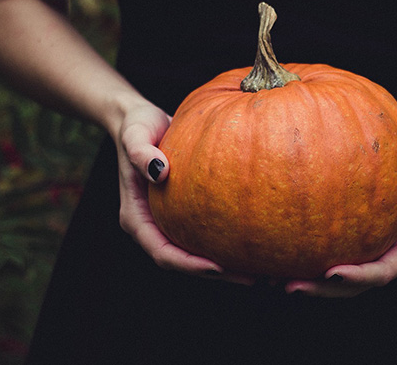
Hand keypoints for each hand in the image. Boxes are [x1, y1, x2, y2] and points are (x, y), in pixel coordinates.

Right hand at [114, 101, 253, 284]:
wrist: (141, 119)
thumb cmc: (136, 126)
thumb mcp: (135, 135)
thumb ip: (141, 153)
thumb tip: (160, 172)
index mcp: (136, 218)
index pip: (162, 253)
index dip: (189, 265)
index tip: (217, 267)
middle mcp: (152, 225)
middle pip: (183, 261)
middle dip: (216, 273)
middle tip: (252, 277)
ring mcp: (168, 221)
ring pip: (197, 252)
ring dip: (226, 264)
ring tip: (262, 268)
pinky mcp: (184, 212)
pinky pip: (206, 233)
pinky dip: (227, 241)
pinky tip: (256, 240)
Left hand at [284, 144, 396, 297]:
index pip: (383, 271)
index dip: (359, 278)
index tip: (332, 274)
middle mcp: (386, 257)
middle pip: (354, 286)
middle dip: (323, 290)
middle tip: (291, 287)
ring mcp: (367, 255)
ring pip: (336, 280)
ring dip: (308, 283)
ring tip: (273, 280)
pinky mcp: (351, 246)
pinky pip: (326, 257)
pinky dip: (303, 261)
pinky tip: (274, 257)